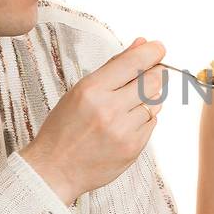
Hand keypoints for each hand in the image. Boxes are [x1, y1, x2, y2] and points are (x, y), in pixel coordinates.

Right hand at [21, 38, 167, 203]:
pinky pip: (151, 123)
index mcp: (91, 90)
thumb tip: (142, 43)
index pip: (133, 62)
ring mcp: (123, 131)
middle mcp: (109, 109)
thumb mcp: (80, 90)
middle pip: (153, 81)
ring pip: (155, 102)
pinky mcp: (133, 148)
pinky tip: (125, 123)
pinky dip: (144, 119)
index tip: (159, 48)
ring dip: (148, 99)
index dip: (152, 52)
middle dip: (156, 73)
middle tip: (151, 72)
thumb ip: (114, 66)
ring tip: (127, 105)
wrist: (55, 170)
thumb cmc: (64, 128)